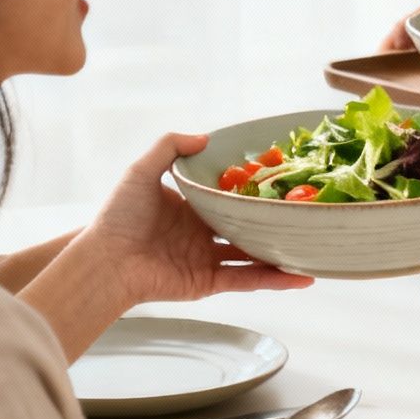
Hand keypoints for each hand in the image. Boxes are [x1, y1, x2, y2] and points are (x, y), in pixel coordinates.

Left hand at [72, 133, 312, 307]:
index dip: (255, 189)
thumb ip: (169, 147)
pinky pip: (247, 279)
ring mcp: (207, 258)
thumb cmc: (118, 217)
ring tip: (315, 246)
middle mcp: (203, 232)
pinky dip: (274, 280)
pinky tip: (301, 277)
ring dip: (283, 252)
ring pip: (254, 254)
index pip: (231, 195)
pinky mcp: (209, 281)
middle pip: (248, 224)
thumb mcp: (141, 171)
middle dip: (276, 220)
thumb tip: (206, 137)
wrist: (105, 262)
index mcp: (191, 207)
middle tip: (308, 211)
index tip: (283, 179)